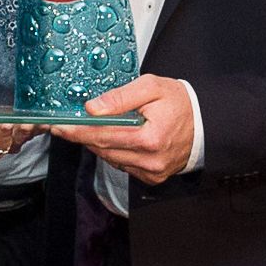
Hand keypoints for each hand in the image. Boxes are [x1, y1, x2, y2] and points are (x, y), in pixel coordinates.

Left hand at [51, 74, 195, 183]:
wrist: (207, 123)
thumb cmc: (179, 102)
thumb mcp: (151, 87)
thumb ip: (120, 97)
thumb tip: (92, 109)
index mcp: (150, 138)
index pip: (103, 135)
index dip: (78, 131)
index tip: (59, 126)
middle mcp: (150, 160)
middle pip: (103, 149)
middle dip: (82, 137)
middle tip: (64, 126)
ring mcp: (152, 172)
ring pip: (111, 159)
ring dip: (98, 144)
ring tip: (90, 128)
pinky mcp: (152, 178)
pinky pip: (123, 165)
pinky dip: (114, 152)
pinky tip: (115, 138)